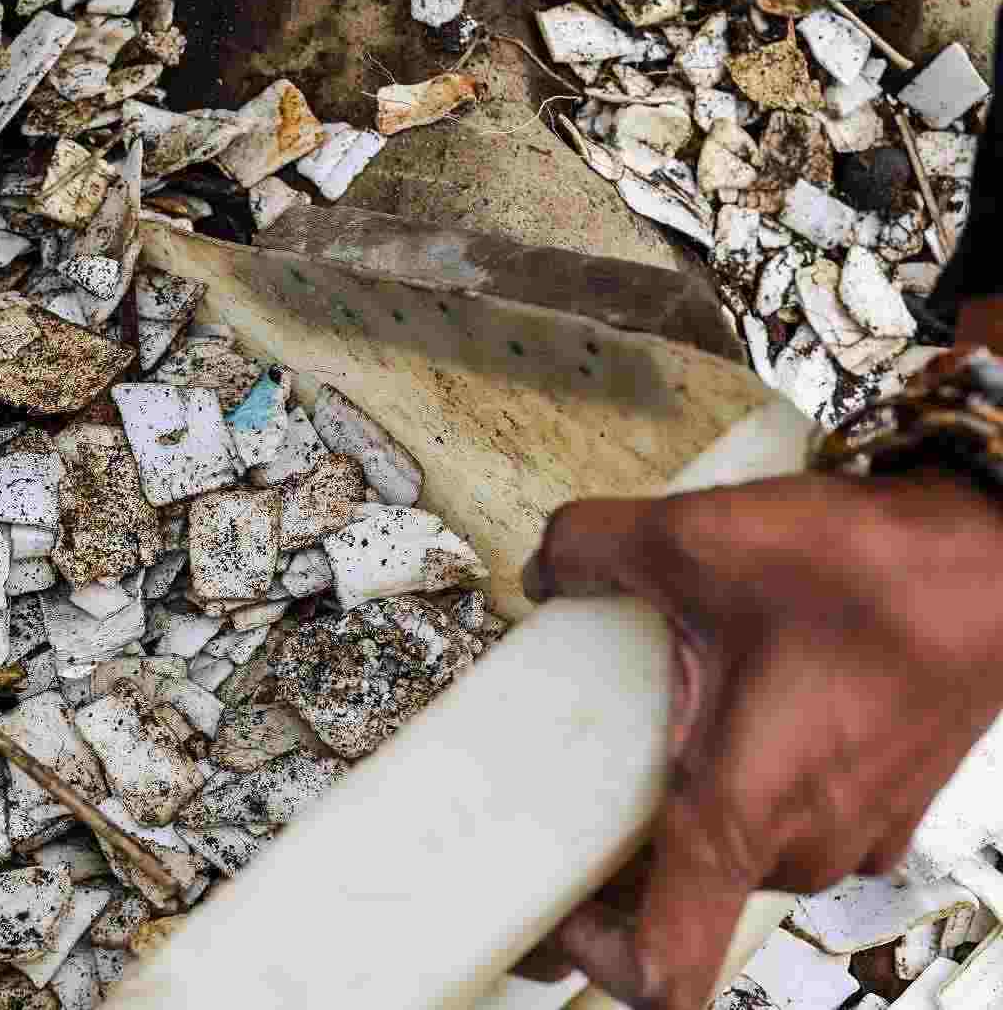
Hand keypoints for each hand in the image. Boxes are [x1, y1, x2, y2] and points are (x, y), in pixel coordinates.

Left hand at [521, 467, 1002, 1007]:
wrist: (1002, 559)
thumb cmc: (878, 574)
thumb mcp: (693, 539)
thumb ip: (590, 548)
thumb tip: (550, 564)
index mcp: (741, 816)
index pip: (663, 969)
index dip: (591, 957)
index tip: (550, 913)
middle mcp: (800, 844)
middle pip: (684, 902)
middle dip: (618, 868)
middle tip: (555, 811)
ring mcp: (851, 828)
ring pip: (741, 855)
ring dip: (684, 819)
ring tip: (627, 752)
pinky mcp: (883, 798)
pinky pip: (792, 818)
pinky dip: (747, 787)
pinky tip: (715, 718)